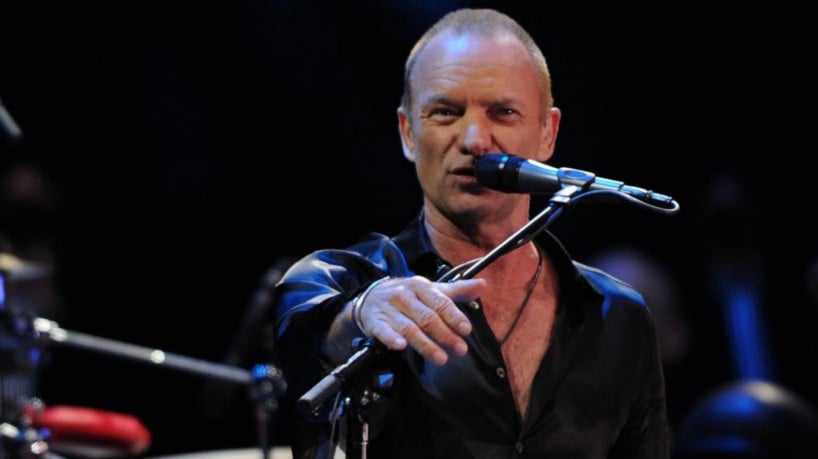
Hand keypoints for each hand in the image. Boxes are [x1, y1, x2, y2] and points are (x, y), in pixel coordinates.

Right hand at [354, 276, 486, 364]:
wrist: (371, 297)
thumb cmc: (408, 296)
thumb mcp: (431, 290)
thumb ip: (458, 290)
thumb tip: (483, 285)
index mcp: (420, 286)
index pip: (440, 302)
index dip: (454, 316)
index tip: (466, 330)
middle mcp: (404, 296)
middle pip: (427, 317)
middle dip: (445, 335)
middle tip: (460, 349)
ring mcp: (389, 309)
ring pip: (409, 328)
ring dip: (426, 344)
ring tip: (441, 358)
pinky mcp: (376, 322)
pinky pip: (384, 331)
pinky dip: (392, 339)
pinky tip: (402, 347)